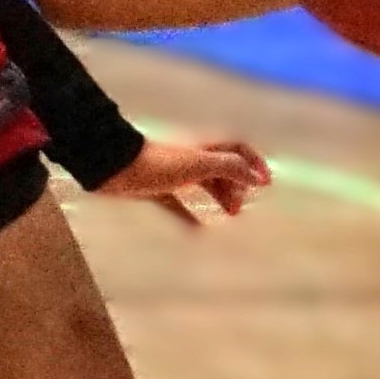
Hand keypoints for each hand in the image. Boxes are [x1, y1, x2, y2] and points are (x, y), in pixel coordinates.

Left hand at [96, 134, 269, 225]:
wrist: (113, 167)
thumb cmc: (157, 163)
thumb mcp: (199, 164)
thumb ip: (229, 168)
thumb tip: (255, 178)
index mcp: (204, 147)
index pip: (237, 149)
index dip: (254, 163)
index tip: (265, 184)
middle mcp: (192, 157)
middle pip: (223, 169)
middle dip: (237, 186)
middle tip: (239, 209)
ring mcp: (175, 173)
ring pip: (206, 184)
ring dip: (221, 197)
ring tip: (230, 215)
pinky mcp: (157, 189)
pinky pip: (179, 204)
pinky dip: (191, 216)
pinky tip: (198, 231)